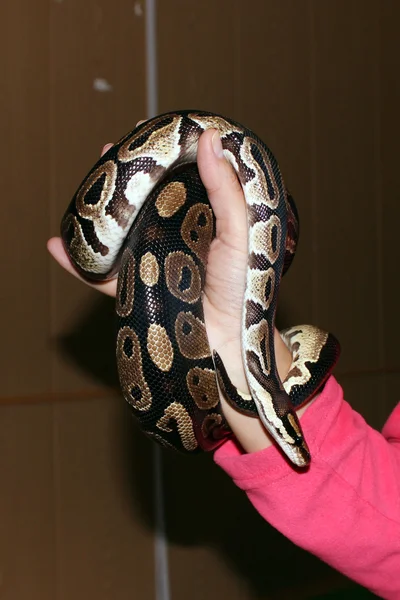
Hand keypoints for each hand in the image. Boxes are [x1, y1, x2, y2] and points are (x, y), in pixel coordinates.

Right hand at [48, 126, 313, 453]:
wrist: (230, 339)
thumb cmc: (243, 285)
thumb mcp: (240, 231)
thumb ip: (226, 188)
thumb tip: (209, 137)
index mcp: (204, 219)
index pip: (179, 178)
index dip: (162, 155)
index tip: (148, 132)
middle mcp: (176, 236)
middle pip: (144, 201)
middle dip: (124, 178)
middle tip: (106, 153)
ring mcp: (153, 261)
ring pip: (120, 232)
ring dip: (100, 212)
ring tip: (83, 189)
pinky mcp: (136, 288)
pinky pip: (103, 274)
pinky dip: (79, 263)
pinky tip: (58, 245)